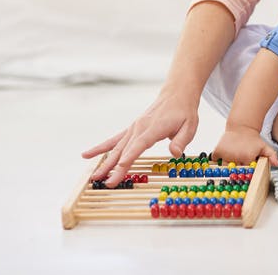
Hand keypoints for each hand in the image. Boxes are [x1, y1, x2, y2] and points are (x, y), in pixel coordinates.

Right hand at [82, 87, 199, 186]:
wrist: (176, 94)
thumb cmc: (184, 112)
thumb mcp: (190, 126)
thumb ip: (181, 140)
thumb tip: (176, 153)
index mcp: (154, 127)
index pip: (140, 144)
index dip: (130, 156)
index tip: (120, 167)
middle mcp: (140, 127)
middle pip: (125, 150)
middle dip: (115, 168)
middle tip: (106, 183)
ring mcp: (133, 128)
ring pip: (116, 147)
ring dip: (105, 162)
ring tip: (94, 176)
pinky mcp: (131, 130)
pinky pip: (114, 140)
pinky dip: (101, 148)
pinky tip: (88, 155)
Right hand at [214, 125, 277, 166]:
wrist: (242, 126)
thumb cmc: (253, 139)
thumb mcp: (264, 146)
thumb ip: (271, 155)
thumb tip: (277, 164)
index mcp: (247, 158)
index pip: (246, 172)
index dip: (246, 170)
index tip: (246, 166)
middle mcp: (236, 157)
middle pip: (235, 171)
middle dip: (237, 167)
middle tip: (239, 159)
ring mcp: (226, 154)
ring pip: (225, 167)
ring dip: (228, 164)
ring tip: (233, 155)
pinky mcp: (218, 151)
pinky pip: (216, 160)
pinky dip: (218, 158)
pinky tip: (224, 154)